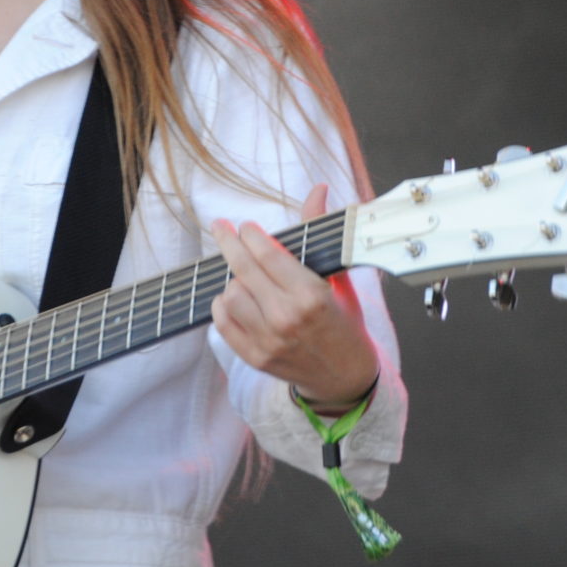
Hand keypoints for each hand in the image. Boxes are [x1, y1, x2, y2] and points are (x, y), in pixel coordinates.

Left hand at [209, 185, 379, 410]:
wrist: (345, 377)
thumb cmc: (344, 322)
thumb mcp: (338, 277)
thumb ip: (320, 232)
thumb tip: (318, 190)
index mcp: (311, 295)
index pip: (268, 254)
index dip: (251, 235)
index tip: (245, 226)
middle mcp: (286, 318)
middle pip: (243, 269)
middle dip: (229, 242)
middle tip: (221, 227)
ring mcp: (268, 341)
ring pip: (230, 294)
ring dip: (233, 280)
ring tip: (243, 275)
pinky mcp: (255, 358)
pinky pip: (222, 323)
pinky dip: (223, 306)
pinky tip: (233, 297)